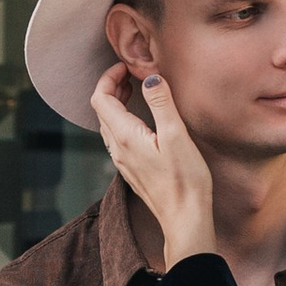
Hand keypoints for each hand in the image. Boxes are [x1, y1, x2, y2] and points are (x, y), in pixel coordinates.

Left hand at [90, 66, 218, 268]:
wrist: (184, 218)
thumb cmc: (185, 180)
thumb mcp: (176, 135)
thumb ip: (161, 103)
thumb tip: (150, 78)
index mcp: (125, 136)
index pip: (100, 98)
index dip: (108, 77)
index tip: (126, 67)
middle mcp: (118, 149)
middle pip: (101, 110)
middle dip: (112, 87)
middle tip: (130, 75)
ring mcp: (122, 162)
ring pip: (108, 125)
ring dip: (116, 104)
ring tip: (135, 92)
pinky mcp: (131, 170)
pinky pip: (117, 138)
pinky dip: (122, 120)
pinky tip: (141, 121)